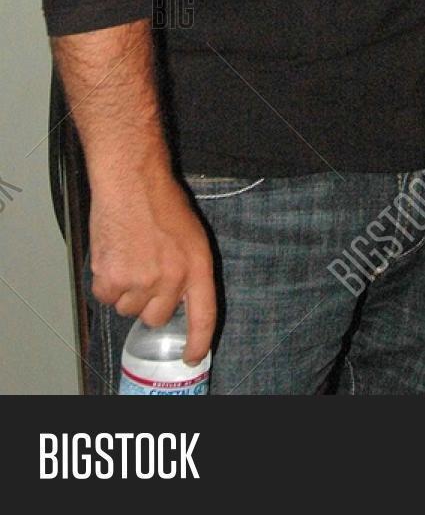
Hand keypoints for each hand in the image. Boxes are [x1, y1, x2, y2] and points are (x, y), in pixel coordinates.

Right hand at [88, 170, 216, 362]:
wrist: (131, 181)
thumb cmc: (159, 201)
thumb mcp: (191, 235)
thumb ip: (188, 270)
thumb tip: (179, 300)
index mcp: (197, 265)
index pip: (204, 315)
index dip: (198, 341)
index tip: (192, 355)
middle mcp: (172, 277)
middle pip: (156, 317)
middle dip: (150, 301)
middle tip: (145, 270)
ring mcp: (141, 280)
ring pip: (128, 309)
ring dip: (126, 291)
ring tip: (129, 255)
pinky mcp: (112, 279)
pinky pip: (106, 298)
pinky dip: (106, 283)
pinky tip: (113, 255)